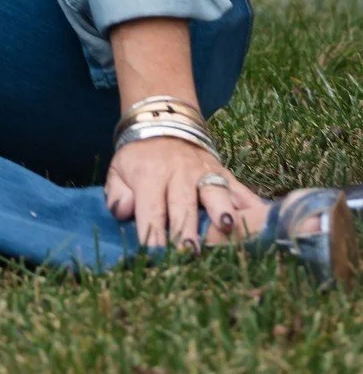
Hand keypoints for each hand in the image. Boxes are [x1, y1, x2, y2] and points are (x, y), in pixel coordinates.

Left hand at [106, 137, 264, 248]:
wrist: (164, 123)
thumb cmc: (140, 158)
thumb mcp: (118, 169)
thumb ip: (116, 193)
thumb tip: (123, 211)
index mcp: (150, 174)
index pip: (151, 207)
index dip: (153, 232)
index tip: (156, 255)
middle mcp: (179, 172)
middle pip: (184, 204)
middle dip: (187, 229)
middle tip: (190, 253)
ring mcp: (205, 172)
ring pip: (216, 192)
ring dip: (222, 210)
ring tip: (228, 227)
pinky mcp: (225, 173)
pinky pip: (241, 190)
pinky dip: (252, 206)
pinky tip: (262, 221)